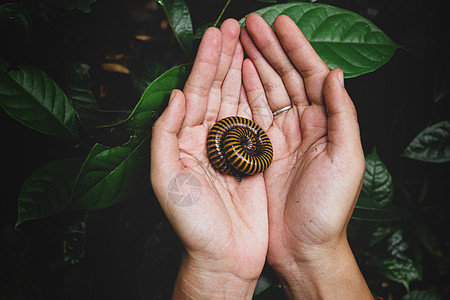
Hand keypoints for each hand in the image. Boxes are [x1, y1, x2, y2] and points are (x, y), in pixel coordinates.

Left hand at [150, 19, 267, 298]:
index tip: (218, 34)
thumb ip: (164, 134)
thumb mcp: (166, 178)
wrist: (223, 255)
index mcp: (186, 140)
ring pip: (237, 99)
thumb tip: (177, 95)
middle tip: (236, 26)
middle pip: (218, 89)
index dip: (207, 62)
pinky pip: (257, 120)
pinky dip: (259, 97)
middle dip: (226, 57)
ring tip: (250, 41)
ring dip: (243, 70)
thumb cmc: (192, 223)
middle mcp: (208, 139)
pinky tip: (262, 78)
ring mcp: (232, 147)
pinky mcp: (253, 158)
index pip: (197, 91)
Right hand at [241, 13, 371, 298]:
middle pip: (285, 76)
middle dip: (269, 48)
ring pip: (266, 90)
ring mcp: (279, 136)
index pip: (311, 75)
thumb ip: (343, 115)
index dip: (296, 47)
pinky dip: (243, 93)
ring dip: (253, 64)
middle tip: (249, 24)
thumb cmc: (328, 209)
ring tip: (238, 41)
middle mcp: (302, 124)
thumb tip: (336, 72)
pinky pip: (250, 114)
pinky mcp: (259, 151)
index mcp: (325, 123)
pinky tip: (235, 76)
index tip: (279, 23)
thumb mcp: (346, 161)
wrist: (303, 247)